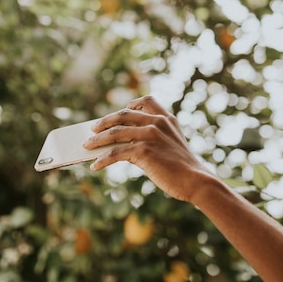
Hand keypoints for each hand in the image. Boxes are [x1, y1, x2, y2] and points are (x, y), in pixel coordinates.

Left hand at [82, 95, 217, 202]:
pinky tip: (95, 166)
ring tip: (87, 146)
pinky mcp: (143, 151)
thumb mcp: (171, 144)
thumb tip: (121, 146)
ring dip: (97, 140)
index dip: (132, 103)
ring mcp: (149, 135)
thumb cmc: (183, 167)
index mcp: (166, 119)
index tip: (122, 110)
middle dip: (105, 122)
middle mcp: (157, 123)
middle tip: (93, 129)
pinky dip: (102, 159)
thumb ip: (153, 138)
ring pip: (115, 133)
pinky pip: (115, 153)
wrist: (196, 180)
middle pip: (123, 115)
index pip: (147, 100)